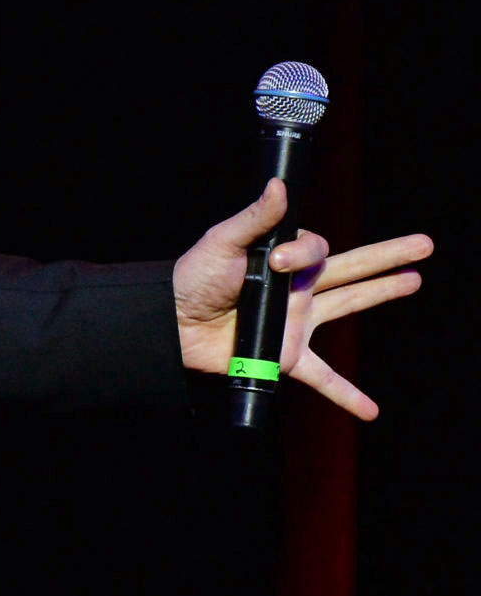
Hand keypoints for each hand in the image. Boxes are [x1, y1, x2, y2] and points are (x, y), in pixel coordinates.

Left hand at [173, 178, 431, 420]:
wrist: (170, 324)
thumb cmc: (191, 279)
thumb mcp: (222, 242)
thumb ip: (256, 217)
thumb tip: (278, 184)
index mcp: (282, 259)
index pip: (319, 249)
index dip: (305, 253)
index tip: (276, 262)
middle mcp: (296, 288)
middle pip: (352, 267)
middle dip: (389, 254)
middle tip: (425, 244)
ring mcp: (296, 321)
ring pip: (348, 305)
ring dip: (382, 293)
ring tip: (415, 281)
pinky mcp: (285, 354)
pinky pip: (322, 377)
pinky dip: (346, 395)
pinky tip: (370, 411)